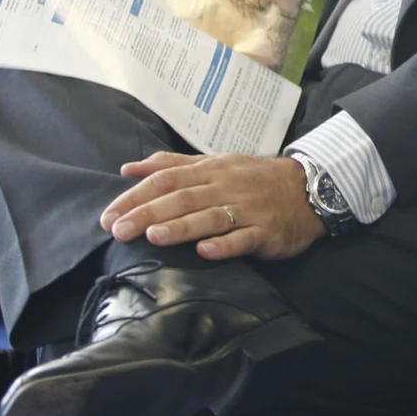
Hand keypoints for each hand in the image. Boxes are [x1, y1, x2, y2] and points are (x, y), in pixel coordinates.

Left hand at [101, 152, 323, 261]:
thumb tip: (128, 168)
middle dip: (147, 213)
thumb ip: (171, 166)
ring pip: (210, 217)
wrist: (307, 189)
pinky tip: (205, 251)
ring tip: (153, 237)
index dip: (136, 196)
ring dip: (180, 227)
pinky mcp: (265, 232)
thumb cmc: (253, 179)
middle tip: (117, 230)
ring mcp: (247, 210)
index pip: (166, 179)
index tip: (109, 214)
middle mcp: (225, 187)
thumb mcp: (214, 164)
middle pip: (182, 198)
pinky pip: (243, 239)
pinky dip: (224, 244)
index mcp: (210, 170)